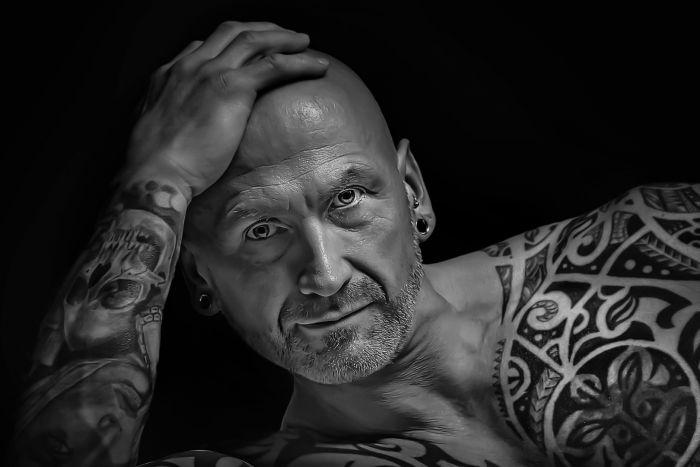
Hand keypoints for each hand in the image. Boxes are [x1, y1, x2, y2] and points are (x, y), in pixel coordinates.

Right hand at [126, 21, 328, 196]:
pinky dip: (299, 62)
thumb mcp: (157, 135)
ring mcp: (210, 72)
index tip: (248, 52)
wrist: (155, 173)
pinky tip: (318, 67)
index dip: (229, 44)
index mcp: (169, 74)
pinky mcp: (231, 87)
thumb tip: (184, 135)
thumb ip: (173, 122)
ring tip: (305, 44)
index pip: (202, 45)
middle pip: (232, 31)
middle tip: (283, 37)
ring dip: (284, 38)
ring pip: (255, 40)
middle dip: (261, 29)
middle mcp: (190, 65)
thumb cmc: (157, 167)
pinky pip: (274, 65)